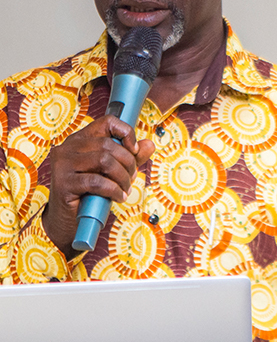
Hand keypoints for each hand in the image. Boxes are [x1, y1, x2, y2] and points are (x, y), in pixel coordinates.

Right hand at [43, 116, 154, 254]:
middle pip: (108, 144)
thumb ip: (131, 157)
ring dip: (122, 178)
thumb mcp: (115, 172)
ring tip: (124, 189)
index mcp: (80, 140)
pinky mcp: (63, 183)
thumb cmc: (91, 193)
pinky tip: (118, 197)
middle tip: (131, 178)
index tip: (134, 150)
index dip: (126, 133)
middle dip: (128, 163)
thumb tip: (149, 145)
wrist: (67, 219)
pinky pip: (97, 182)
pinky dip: (113, 190)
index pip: (107, 122)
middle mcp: (67, 147)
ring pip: (104, 161)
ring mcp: (62, 165)